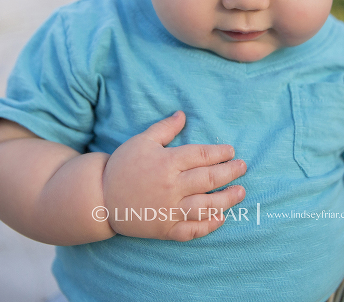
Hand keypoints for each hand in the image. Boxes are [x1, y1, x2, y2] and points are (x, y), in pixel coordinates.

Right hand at [102, 111, 246, 240]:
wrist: (100, 198)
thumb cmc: (122, 166)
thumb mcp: (142, 141)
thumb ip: (165, 128)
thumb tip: (183, 113)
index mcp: (166, 163)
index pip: (201, 156)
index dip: (220, 153)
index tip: (231, 152)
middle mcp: (170, 187)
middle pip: (208, 179)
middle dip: (230, 172)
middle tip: (242, 167)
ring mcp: (168, 210)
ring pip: (205, 206)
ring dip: (227, 200)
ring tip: (240, 192)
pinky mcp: (165, 229)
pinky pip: (191, 230)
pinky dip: (208, 225)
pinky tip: (220, 218)